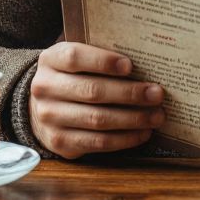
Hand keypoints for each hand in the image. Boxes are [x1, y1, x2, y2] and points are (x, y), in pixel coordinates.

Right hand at [29, 41, 164, 158]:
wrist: (42, 107)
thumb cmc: (72, 77)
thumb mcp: (77, 60)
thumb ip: (101, 58)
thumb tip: (146, 65)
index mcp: (50, 60)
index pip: (75, 57)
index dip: (103, 62)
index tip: (130, 66)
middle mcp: (45, 88)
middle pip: (91, 91)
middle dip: (129, 94)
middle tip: (157, 94)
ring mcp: (50, 117)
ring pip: (97, 119)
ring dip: (133, 119)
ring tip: (156, 116)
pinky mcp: (60, 142)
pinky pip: (97, 142)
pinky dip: (124, 139)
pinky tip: (143, 132)